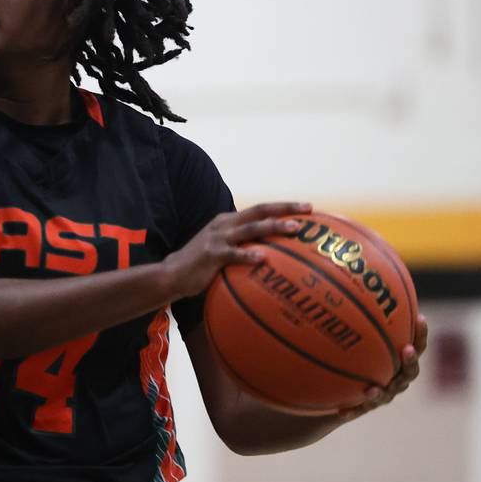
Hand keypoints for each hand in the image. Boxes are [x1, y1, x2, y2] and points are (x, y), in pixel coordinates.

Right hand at [162, 202, 312, 297]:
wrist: (172, 274)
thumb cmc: (201, 266)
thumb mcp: (222, 251)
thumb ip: (242, 248)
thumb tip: (270, 257)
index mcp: (229, 221)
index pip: (261, 209)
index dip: (284, 207)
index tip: (308, 208)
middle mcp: (225, 224)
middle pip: (260, 211)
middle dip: (286, 208)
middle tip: (309, 209)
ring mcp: (217, 238)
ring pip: (251, 228)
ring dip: (274, 226)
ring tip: (294, 228)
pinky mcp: (211, 254)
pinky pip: (233, 254)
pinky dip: (248, 255)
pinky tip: (263, 258)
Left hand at [338, 315, 429, 419]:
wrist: (337, 389)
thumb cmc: (352, 354)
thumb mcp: (355, 331)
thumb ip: (358, 310)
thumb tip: (354, 275)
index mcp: (398, 358)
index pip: (416, 344)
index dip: (421, 333)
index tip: (421, 317)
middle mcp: (395, 377)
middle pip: (410, 372)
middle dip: (410, 362)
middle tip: (406, 350)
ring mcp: (383, 394)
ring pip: (387, 395)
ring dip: (382, 392)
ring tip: (373, 388)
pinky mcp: (364, 407)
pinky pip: (360, 410)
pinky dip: (352, 409)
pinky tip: (341, 411)